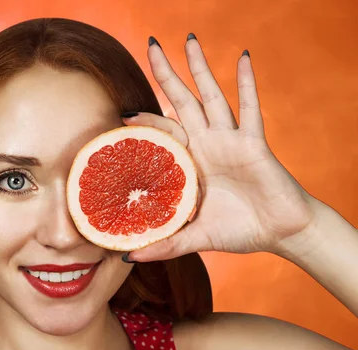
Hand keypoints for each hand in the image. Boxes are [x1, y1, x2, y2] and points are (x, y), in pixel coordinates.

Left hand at [125, 35, 316, 261]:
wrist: (280, 233)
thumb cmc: (238, 230)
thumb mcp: (194, 237)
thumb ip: (165, 244)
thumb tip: (128, 256)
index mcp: (191, 162)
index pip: (163, 134)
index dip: (145, 122)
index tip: (123, 115)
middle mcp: (207, 144)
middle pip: (183, 102)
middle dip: (167, 75)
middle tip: (151, 47)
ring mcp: (230, 140)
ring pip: (212, 96)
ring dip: (201, 69)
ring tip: (189, 40)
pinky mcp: (254, 143)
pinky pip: (251, 109)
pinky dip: (247, 84)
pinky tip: (243, 58)